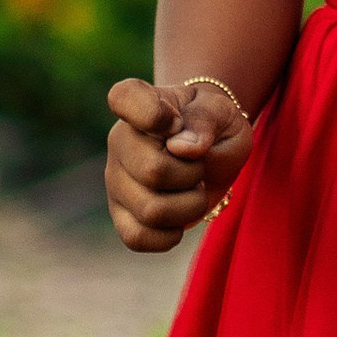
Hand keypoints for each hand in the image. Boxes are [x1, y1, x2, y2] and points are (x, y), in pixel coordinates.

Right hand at [105, 77, 253, 251]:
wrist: (211, 150)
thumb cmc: (212, 125)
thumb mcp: (221, 112)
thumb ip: (205, 122)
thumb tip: (183, 148)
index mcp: (138, 102)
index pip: (124, 97)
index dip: (152, 114)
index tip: (177, 122)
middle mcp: (118, 140)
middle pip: (153, 171)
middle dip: (192, 174)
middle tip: (198, 166)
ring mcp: (115, 180)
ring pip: (151, 211)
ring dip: (189, 206)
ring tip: (192, 190)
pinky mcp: (120, 215)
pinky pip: (137, 238)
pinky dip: (169, 235)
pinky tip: (178, 217)